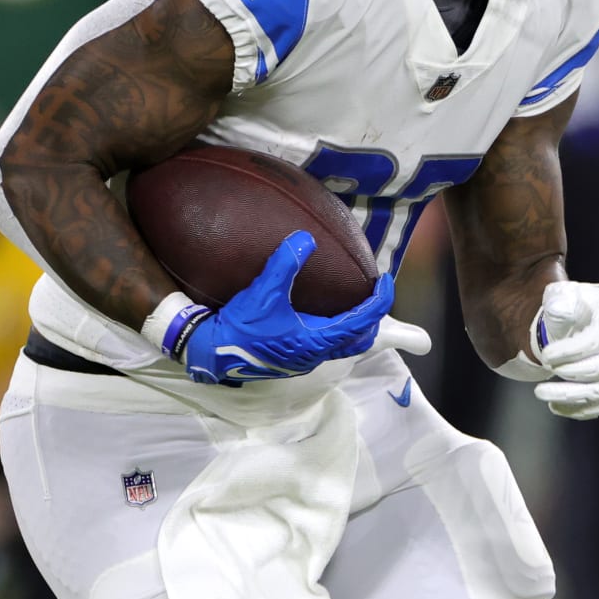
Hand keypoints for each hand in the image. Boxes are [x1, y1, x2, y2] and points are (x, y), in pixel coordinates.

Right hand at [167, 231, 399, 385]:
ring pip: (343, 346)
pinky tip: (320, 315)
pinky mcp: (292, 360)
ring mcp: (304, 360)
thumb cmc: (241, 327)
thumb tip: (304, 238)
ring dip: (354, 326)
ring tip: (352, 302)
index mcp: (318, 340)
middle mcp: (316, 354)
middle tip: (373, 292)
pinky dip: (335, 331)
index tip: (385, 279)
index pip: (364, 320)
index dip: (380, 299)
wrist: (213, 354)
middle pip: (360, 339)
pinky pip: (325, 346)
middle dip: (372, 317)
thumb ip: (285, 264)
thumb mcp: (263, 292)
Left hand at [530, 281, 598, 419]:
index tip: (545, 355)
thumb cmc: (578, 304)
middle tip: (544, 367)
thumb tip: (557, 309)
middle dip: (571, 373)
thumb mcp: (567, 292)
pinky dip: (580, 410)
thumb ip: (561, 298)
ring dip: (571, 396)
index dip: (572, 350)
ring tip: (541, 392)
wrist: (592, 317)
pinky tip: (555, 406)